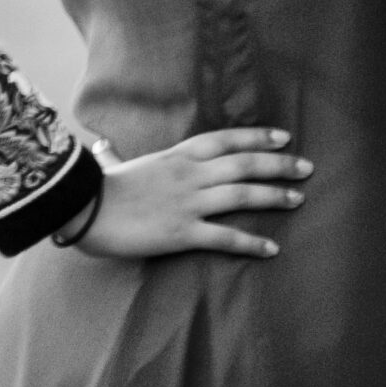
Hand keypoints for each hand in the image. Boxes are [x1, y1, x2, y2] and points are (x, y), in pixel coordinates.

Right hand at [70, 127, 311, 259]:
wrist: (80, 208)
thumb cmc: (98, 189)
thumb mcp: (126, 166)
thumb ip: (134, 159)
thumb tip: (114, 151)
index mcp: (179, 155)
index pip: (228, 139)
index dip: (259, 137)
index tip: (284, 137)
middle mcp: (191, 174)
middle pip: (246, 163)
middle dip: (280, 164)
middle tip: (306, 168)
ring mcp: (189, 202)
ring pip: (244, 194)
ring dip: (275, 196)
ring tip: (298, 199)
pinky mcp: (182, 232)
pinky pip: (225, 237)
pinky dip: (251, 243)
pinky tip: (271, 249)